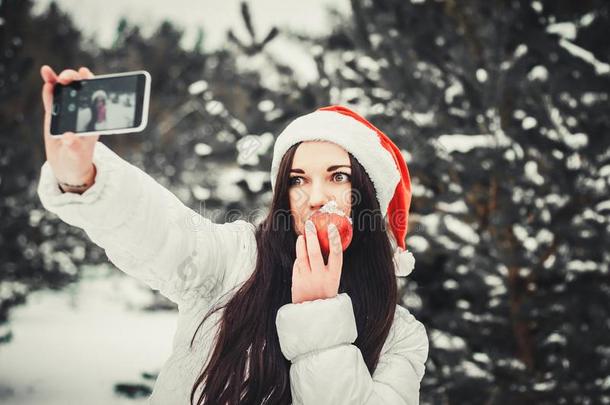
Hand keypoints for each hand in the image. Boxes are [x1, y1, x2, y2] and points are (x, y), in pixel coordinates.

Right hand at [41, 65, 98, 188]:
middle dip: (74, 80)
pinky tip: (46, 76)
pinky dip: (49, 87)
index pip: (95, 97)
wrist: (67, 165)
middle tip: (66, 79)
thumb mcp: (77, 156)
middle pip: (80, 90)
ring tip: (50, 73)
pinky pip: (52, 98)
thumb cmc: (78, 160)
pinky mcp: (55, 113)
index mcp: (93, 119)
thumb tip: (69, 138)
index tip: (86, 74)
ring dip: (60, 79)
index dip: (92, 83)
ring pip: (65, 91)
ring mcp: (68, 111)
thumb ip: (74, 147)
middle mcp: (82, 112)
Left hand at [291, 221, 342, 303]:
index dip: (334, 239)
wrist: (314, 316)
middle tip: (310, 225)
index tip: (331, 226)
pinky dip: (299, 257)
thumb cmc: (325, 293)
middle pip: (315, 252)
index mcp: (334, 277)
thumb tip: (324, 243)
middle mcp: (321, 278)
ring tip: (302, 236)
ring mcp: (308, 280)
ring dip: (301, 243)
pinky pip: (297, 265)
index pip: (336, 254)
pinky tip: (301, 253)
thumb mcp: (332, 281)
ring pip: (302, 256)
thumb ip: (329, 266)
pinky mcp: (297, 282)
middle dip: (312, 236)